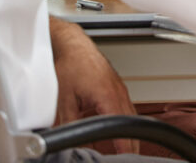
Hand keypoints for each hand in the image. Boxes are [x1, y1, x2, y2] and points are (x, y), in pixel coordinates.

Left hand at [50, 17, 138, 153]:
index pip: (120, 125)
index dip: (124, 143)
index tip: (126, 156)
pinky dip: (125, 120)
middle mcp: (118, 91)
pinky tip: (119, 128)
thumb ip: (67, 124)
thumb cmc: (70, 65)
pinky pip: (126, 106)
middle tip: (129, 157)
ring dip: (129, 131)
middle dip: (132, 141)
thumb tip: (65, 140)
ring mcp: (119, 88)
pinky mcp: (116, 86)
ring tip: (127, 148)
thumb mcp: (64, 100)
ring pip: (130, 114)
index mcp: (108, 94)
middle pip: (130, 122)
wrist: (73, 45)